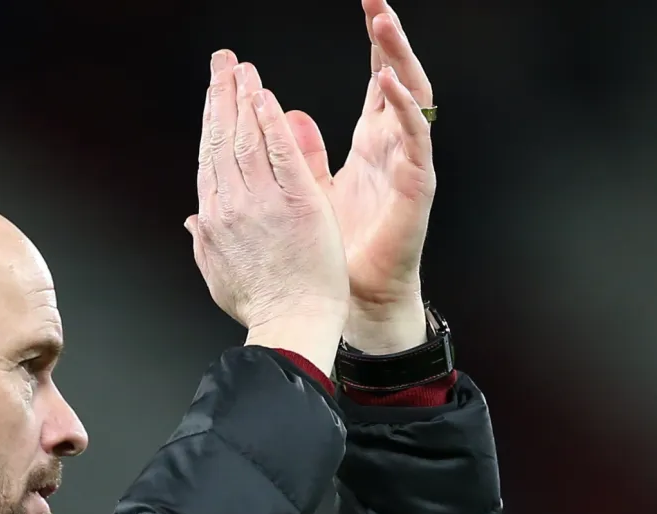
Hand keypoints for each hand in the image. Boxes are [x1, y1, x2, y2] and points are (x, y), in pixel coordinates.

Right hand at [185, 51, 348, 375]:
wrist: (290, 324)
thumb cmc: (262, 306)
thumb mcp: (218, 273)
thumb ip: (203, 241)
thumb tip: (191, 220)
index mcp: (215, 218)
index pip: (210, 158)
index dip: (211, 121)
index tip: (213, 96)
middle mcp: (232, 204)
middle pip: (222, 138)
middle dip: (221, 95)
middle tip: (222, 62)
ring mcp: (262, 201)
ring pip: (247, 138)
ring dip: (244, 97)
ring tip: (243, 68)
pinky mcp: (296, 202)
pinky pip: (280, 152)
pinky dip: (271, 121)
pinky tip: (266, 95)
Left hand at [287, 0, 435, 353]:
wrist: (351, 301)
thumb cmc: (332, 253)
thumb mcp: (307, 191)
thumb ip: (300, 153)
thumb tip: (281, 117)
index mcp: (370, 144)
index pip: (372, 82)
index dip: (374, 45)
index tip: (367, 5)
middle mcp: (392, 147)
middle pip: (394, 79)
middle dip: (388, 38)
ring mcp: (407, 164)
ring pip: (411, 98)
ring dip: (398, 58)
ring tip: (384, 20)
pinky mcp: (416, 186)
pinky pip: (413, 138)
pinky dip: (401, 107)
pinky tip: (385, 81)